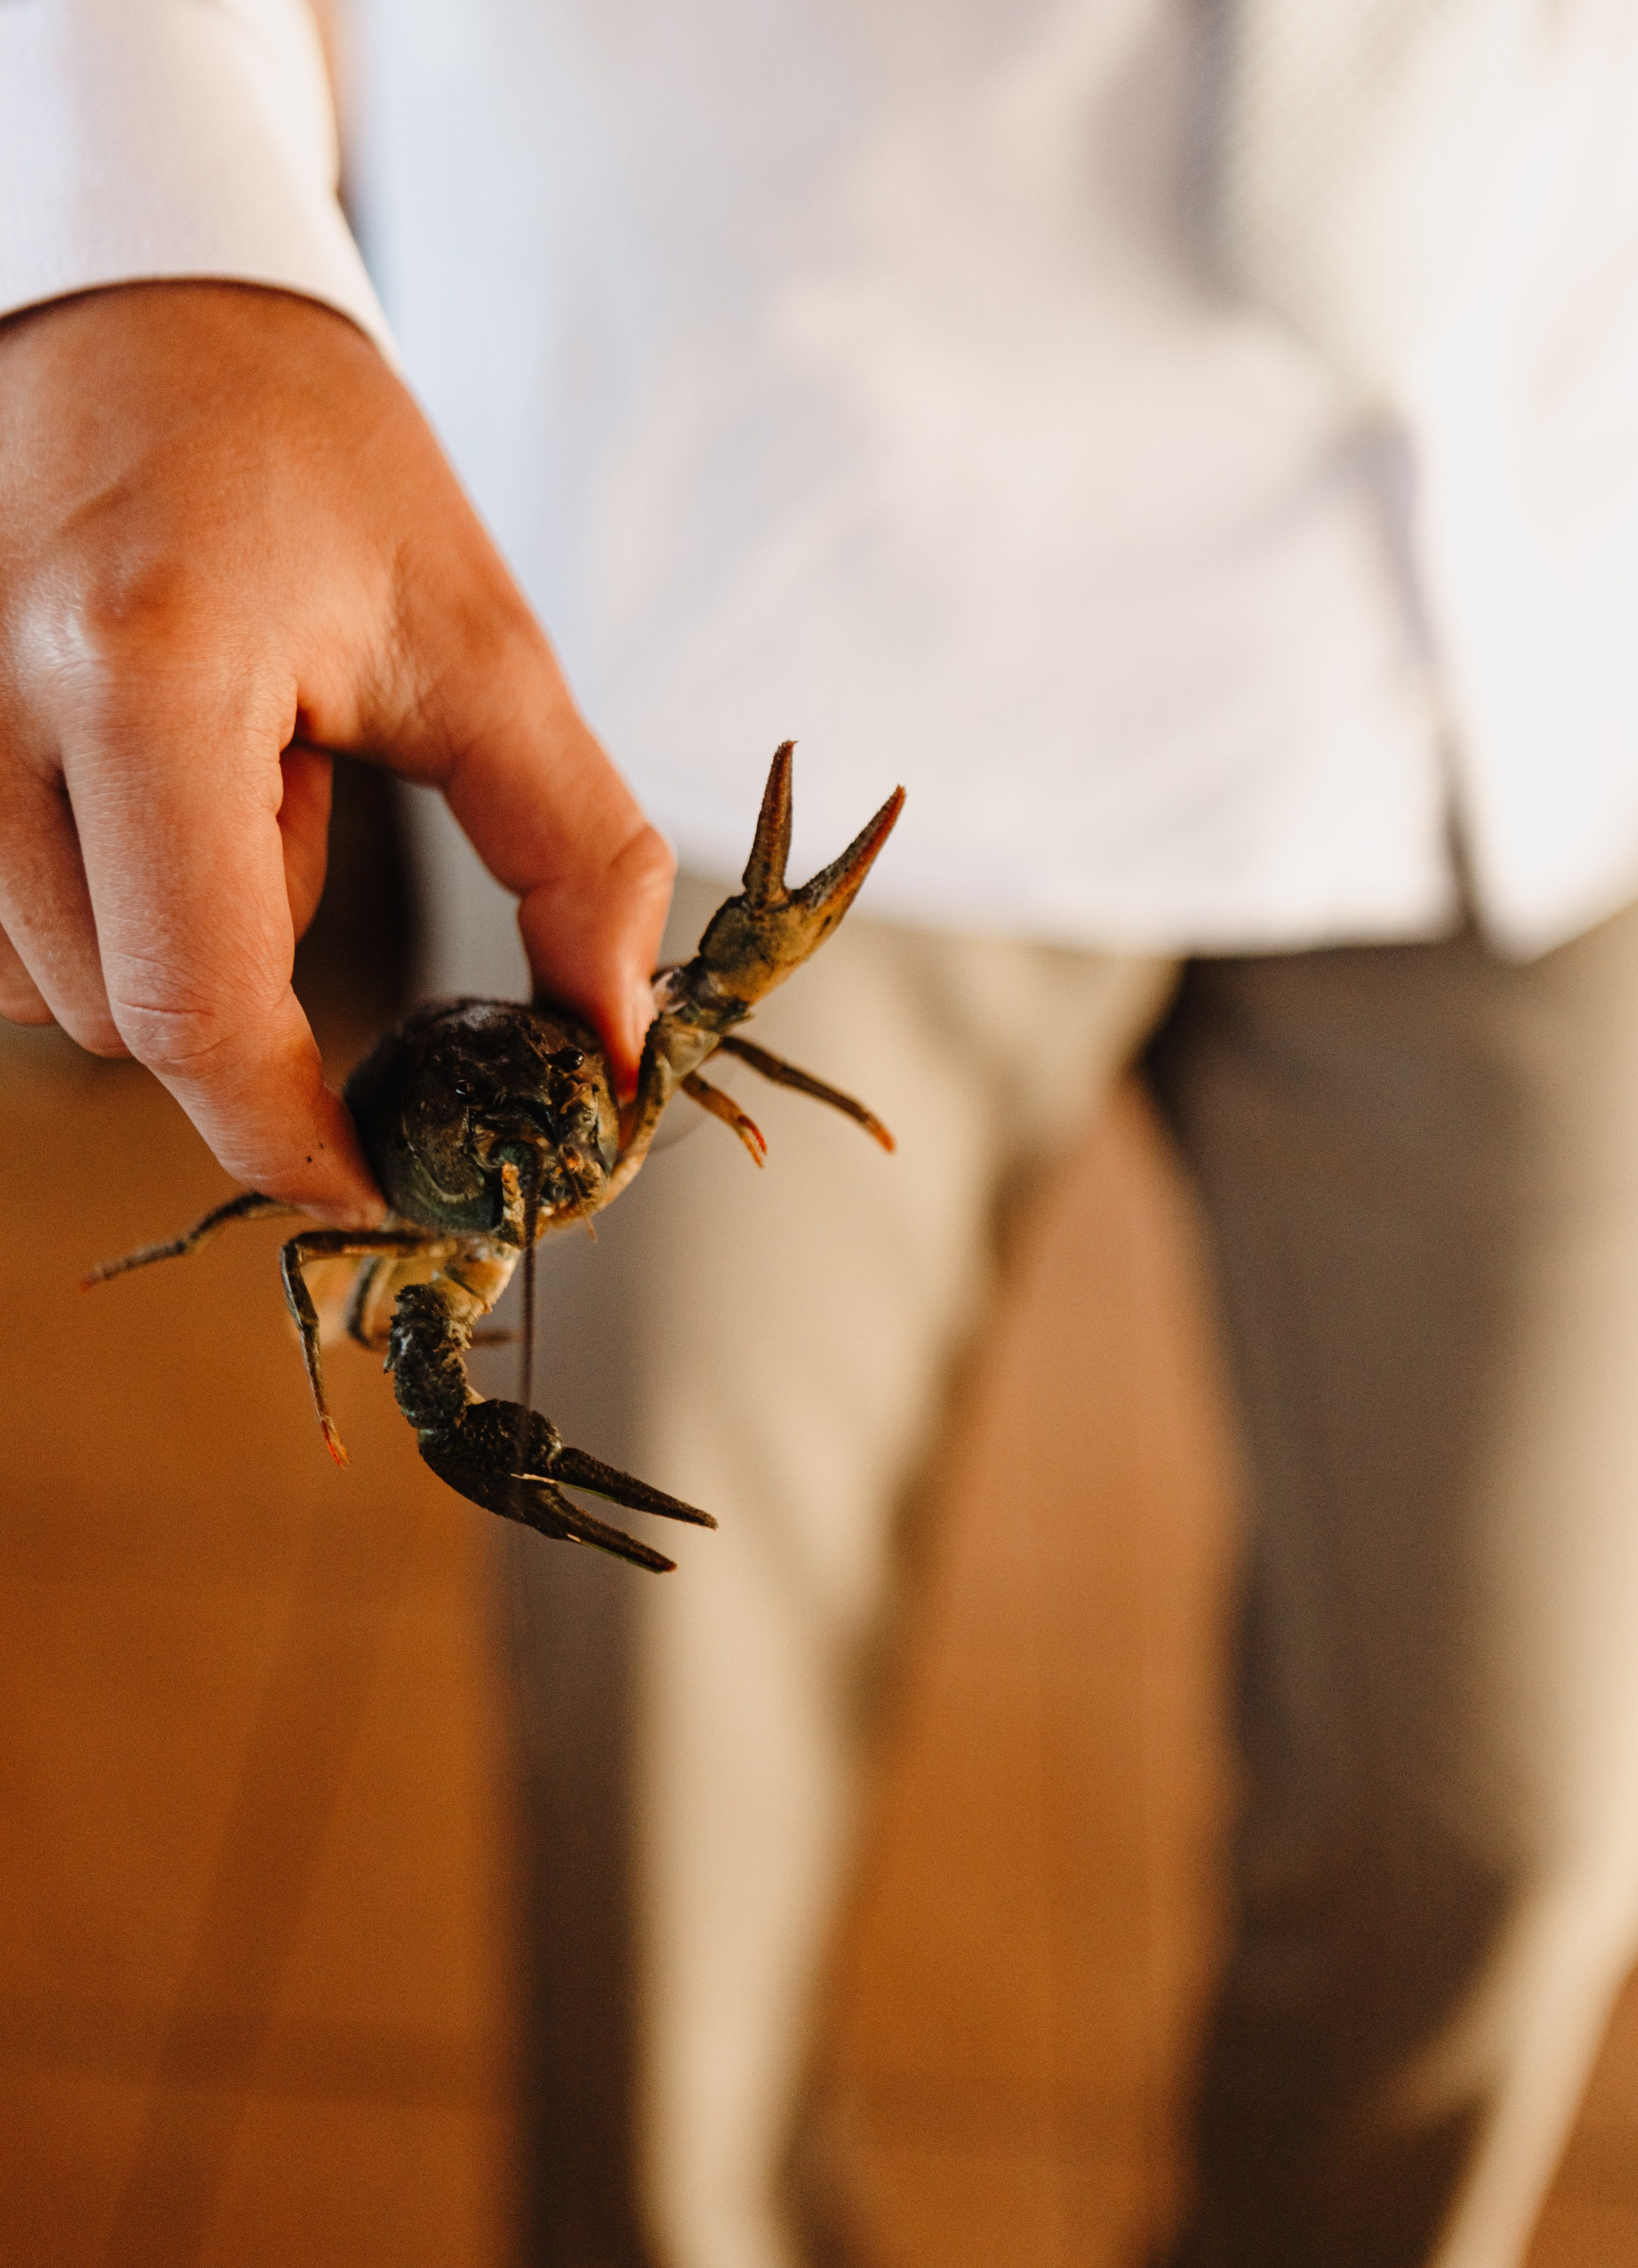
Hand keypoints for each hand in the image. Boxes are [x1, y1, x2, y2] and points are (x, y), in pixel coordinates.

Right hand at [0, 281, 673, 1219]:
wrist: (144, 310)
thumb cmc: (321, 459)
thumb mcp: (484, 647)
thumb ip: (576, 858)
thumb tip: (616, 1045)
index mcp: (146, 677)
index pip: (191, 1008)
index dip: (286, 1135)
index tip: (370, 1186)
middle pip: (120, 1019)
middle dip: (243, 986)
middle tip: (303, 797)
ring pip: (49, 990)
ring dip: (170, 937)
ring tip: (219, 753)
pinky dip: (97, 905)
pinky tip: (139, 772)